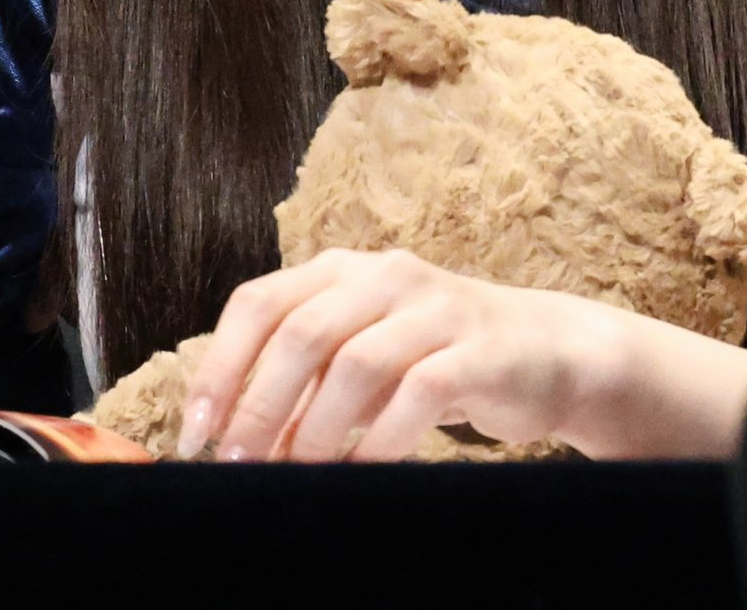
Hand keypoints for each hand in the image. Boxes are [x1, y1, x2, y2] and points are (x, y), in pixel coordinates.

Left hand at [178, 247, 746, 463]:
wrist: (548, 351)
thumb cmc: (437, 359)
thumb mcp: (366, 353)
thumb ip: (307, 379)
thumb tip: (236, 442)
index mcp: (342, 269)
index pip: (260, 302)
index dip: (221, 366)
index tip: (198, 434)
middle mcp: (384, 276)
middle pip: (301, 331)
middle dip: (260, 405)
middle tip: (241, 467)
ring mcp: (434, 307)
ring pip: (355, 362)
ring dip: (316, 430)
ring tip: (299, 477)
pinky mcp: (479, 349)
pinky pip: (419, 392)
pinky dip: (382, 438)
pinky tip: (364, 472)